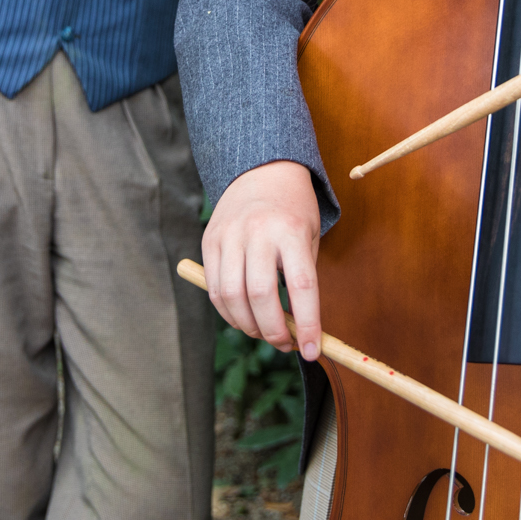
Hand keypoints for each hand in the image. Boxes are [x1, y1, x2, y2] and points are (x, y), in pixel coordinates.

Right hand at [202, 160, 323, 360]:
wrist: (262, 169)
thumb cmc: (293, 209)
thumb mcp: (310, 236)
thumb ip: (302, 279)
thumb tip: (297, 331)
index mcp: (291, 230)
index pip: (300, 286)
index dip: (306, 324)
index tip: (311, 350)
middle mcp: (257, 232)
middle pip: (260, 296)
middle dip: (273, 331)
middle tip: (285, 344)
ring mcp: (229, 235)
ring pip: (231, 296)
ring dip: (248, 326)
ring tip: (263, 332)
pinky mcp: (209, 241)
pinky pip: (214, 288)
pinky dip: (228, 312)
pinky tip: (243, 318)